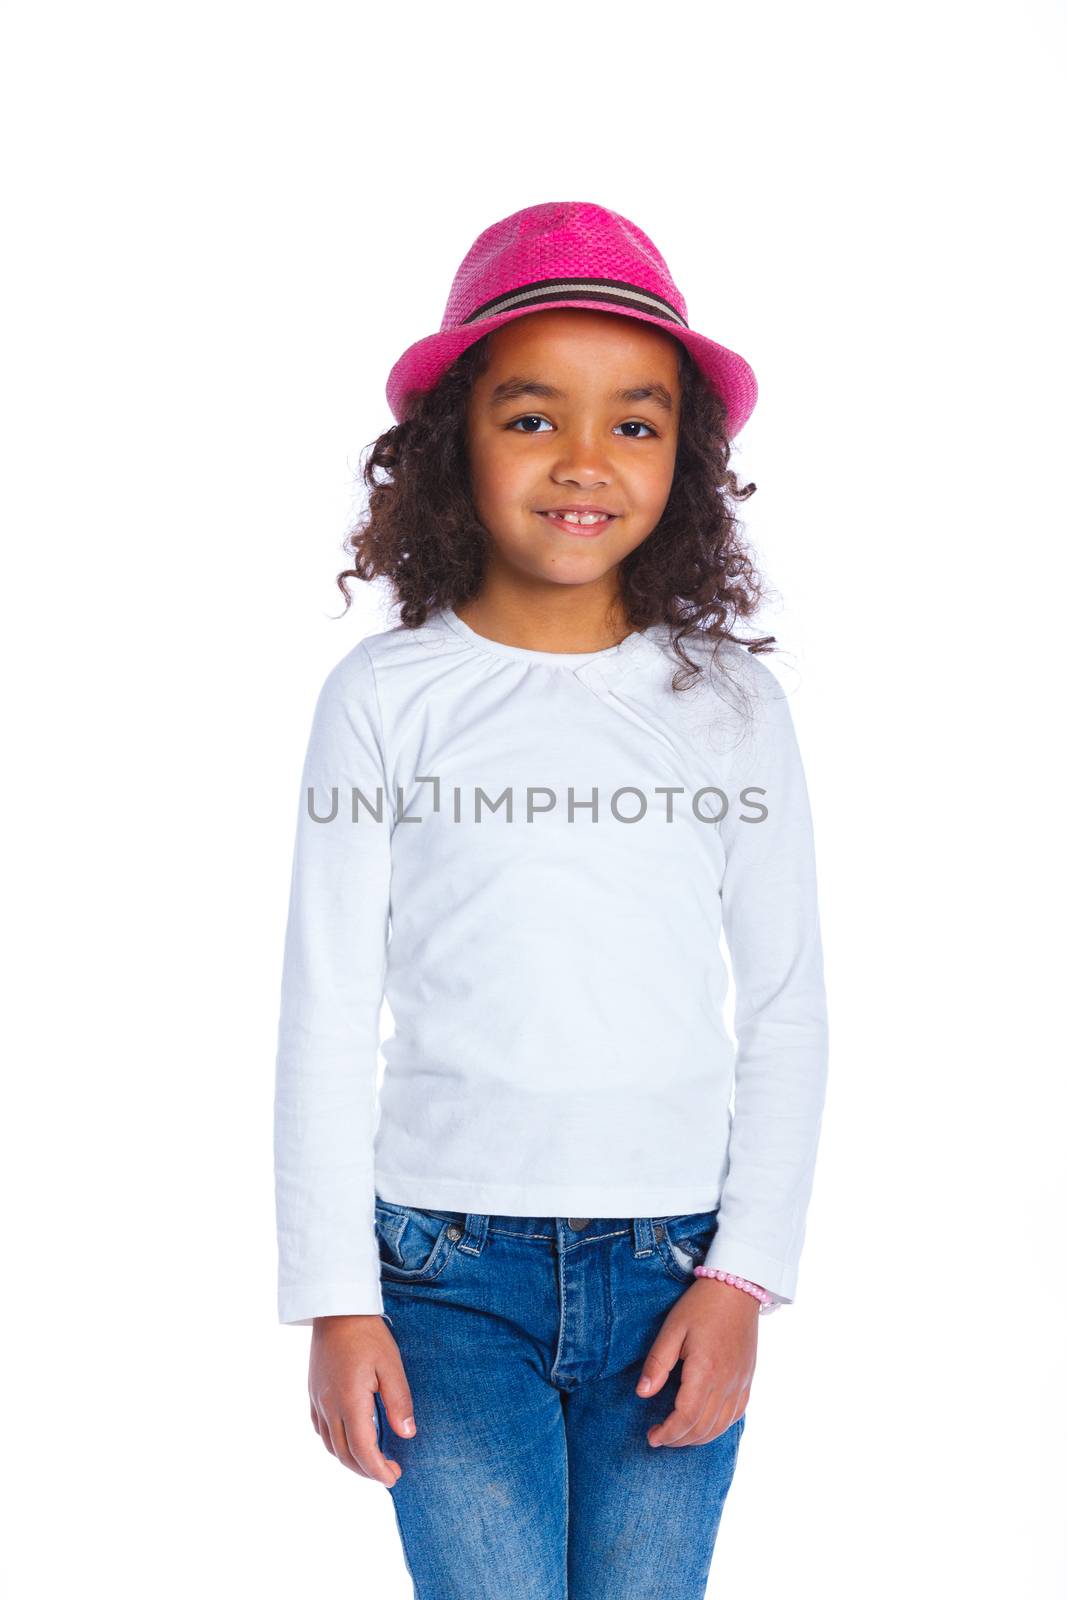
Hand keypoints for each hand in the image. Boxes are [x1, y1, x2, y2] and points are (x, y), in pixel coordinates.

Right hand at [308, 1314, 416, 1485]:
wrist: (336, 1308)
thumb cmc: (367, 1334)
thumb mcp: (391, 1365)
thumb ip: (399, 1401)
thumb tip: (407, 1435)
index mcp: (350, 1401)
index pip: (362, 1449)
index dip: (378, 1470)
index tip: (394, 1478)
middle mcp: (329, 1406)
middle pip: (344, 1453)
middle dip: (366, 1470)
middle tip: (388, 1473)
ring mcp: (317, 1400)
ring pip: (330, 1445)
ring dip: (350, 1460)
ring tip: (372, 1461)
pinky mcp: (313, 1393)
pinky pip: (321, 1430)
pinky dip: (336, 1443)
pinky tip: (350, 1439)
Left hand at [635, 1276, 757, 1446]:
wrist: (737, 1288)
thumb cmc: (701, 1305)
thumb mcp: (672, 1329)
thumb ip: (657, 1363)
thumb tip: (642, 1393)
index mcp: (705, 1371)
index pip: (685, 1417)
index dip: (667, 1433)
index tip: (652, 1437)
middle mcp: (726, 1382)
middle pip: (702, 1427)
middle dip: (678, 1439)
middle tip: (660, 1437)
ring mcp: (740, 1383)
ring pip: (720, 1426)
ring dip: (697, 1438)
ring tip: (677, 1435)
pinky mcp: (747, 1379)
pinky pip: (735, 1415)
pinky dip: (718, 1427)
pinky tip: (704, 1425)